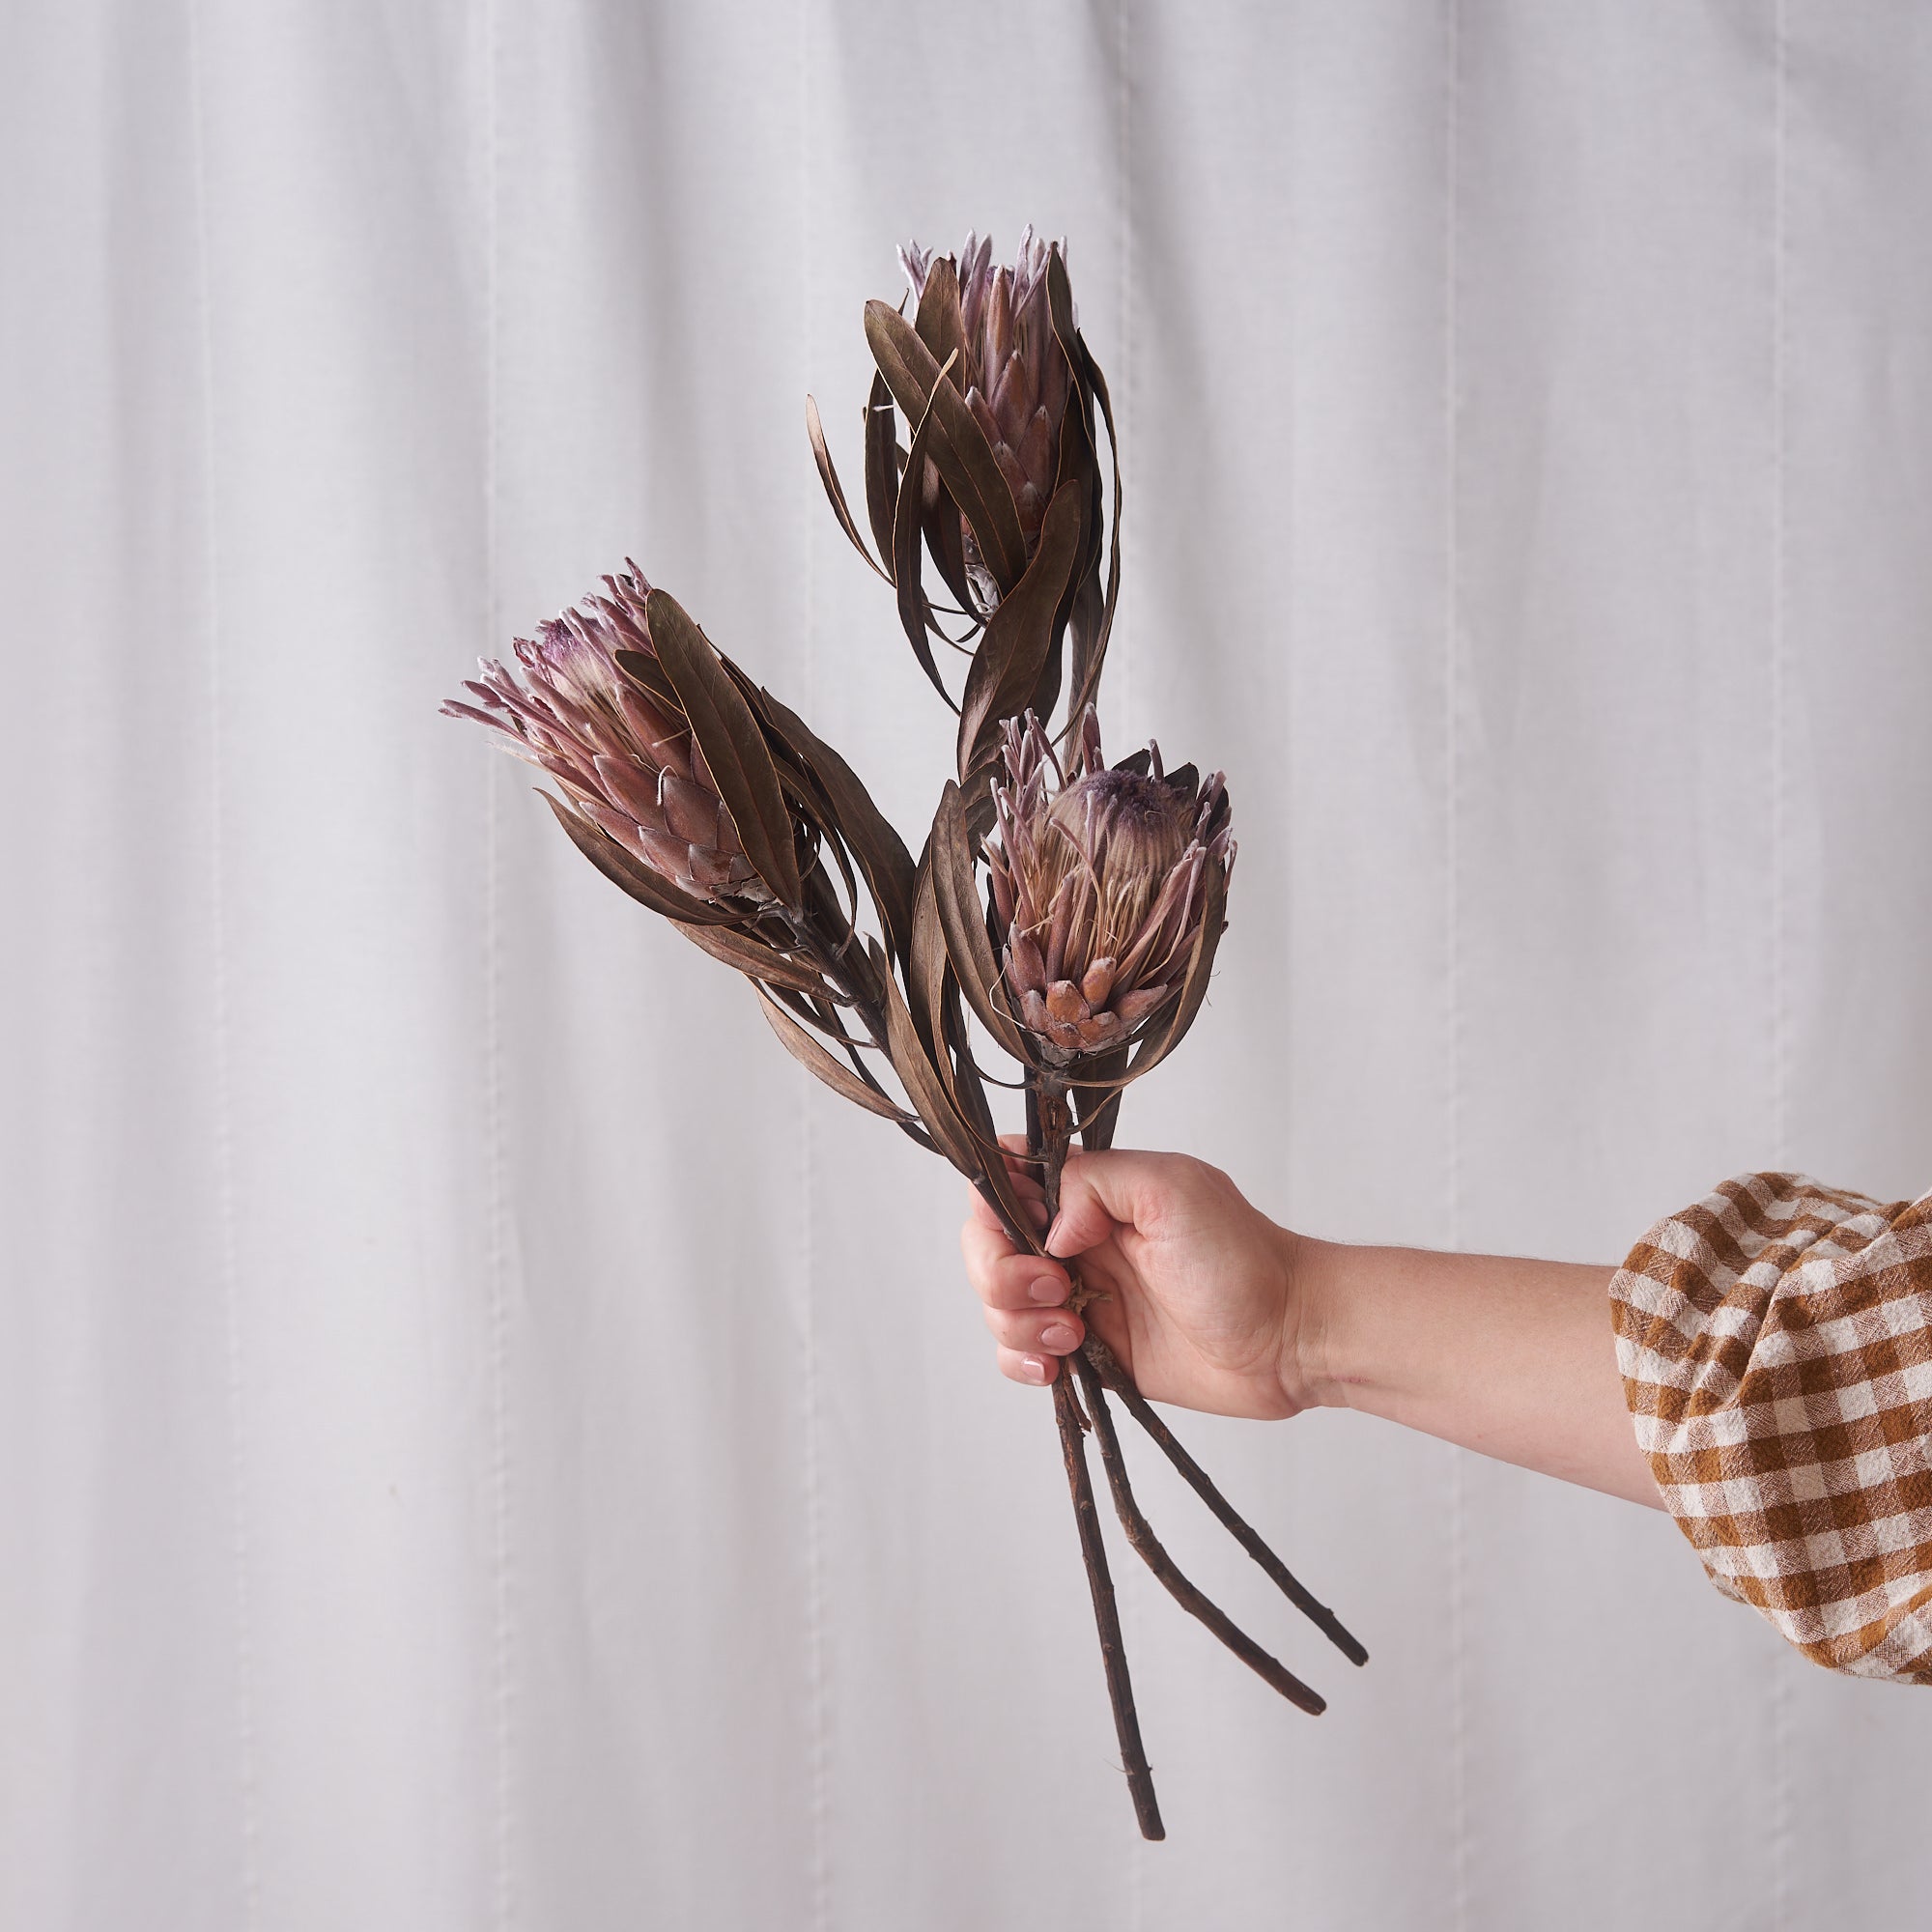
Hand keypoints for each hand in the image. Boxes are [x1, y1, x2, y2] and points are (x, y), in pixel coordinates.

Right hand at [959, 1140, 1315, 1419]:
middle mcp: (1075, 1243)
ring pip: (997, 1306)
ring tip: (1074, 1334)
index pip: (1005, 1180)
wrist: (1286, 1338)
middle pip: (985, 1247)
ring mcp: (1076, 1299)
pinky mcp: (1087, 1354)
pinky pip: (1020, 1358)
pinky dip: (1022, 1364)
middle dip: (1001, 1273)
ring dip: (1017, 1323)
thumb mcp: (1171, 1187)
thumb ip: (1094, 1183)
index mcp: (1089, 1194)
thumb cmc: (1243, 1258)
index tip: (1028, 1229)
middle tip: (1057, 1288)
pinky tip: (1059, 1368)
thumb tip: (1048, 1227)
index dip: (995, 1204)